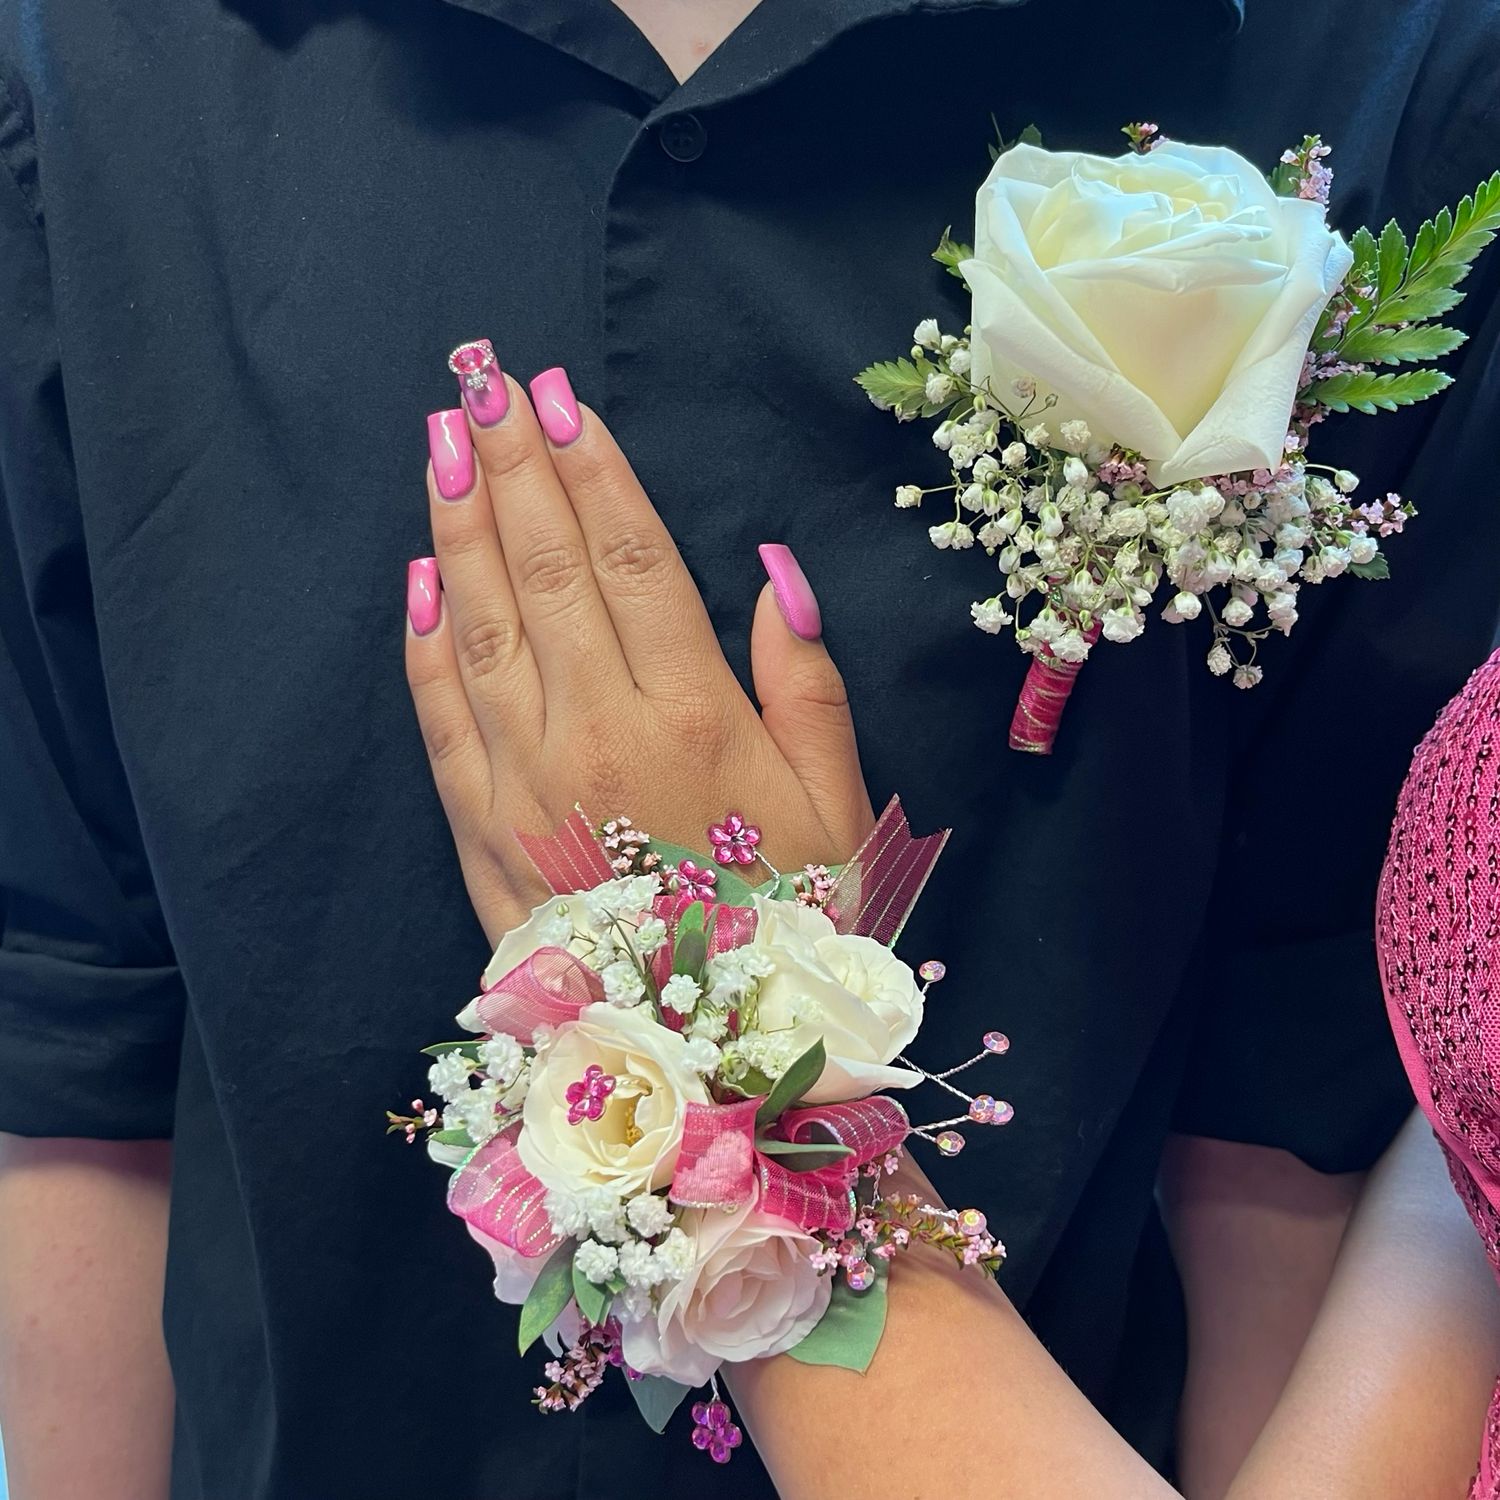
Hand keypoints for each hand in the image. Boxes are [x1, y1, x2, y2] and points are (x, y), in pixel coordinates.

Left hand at [405, 352, 872, 943]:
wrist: (701, 1052)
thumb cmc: (785, 919)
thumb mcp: (836, 803)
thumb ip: (808, 684)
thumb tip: (774, 574)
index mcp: (694, 715)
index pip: (632, 560)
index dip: (593, 472)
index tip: (561, 400)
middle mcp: (598, 729)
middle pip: (546, 568)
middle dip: (515, 466)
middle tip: (485, 382)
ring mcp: (526, 777)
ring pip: (482, 623)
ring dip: (459, 524)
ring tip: (446, 443)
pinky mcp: (480, 826)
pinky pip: (442, 715)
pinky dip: (426, 641)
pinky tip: (420, 576)